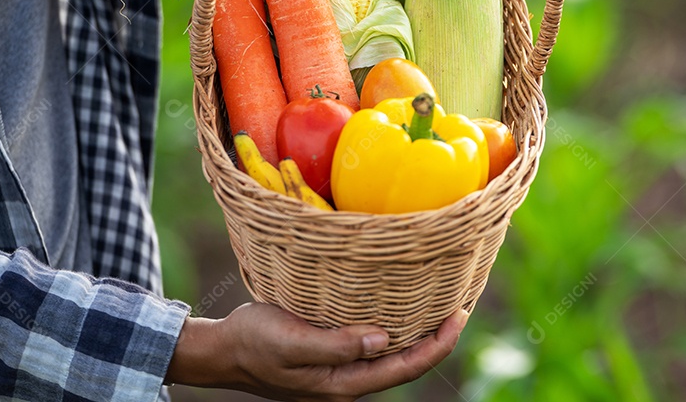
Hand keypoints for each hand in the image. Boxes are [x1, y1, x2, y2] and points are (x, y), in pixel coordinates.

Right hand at [165, 302, 468, 399]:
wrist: (223, 351)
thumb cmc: (254, 343)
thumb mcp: (292, 341)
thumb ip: (338, 344)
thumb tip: (383, 339)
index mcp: (344, 382)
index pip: (405, 367)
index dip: (438, 345)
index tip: (460, 315)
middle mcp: (349, 380)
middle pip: (406, 363)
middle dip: (437, 338)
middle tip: (461, 304)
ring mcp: (342, 368)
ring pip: (393, 353)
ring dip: (419, 331)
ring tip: (441, 303)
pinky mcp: (334, 353)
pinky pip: (376, 343)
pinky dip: (396, 325)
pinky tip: (402, 306)